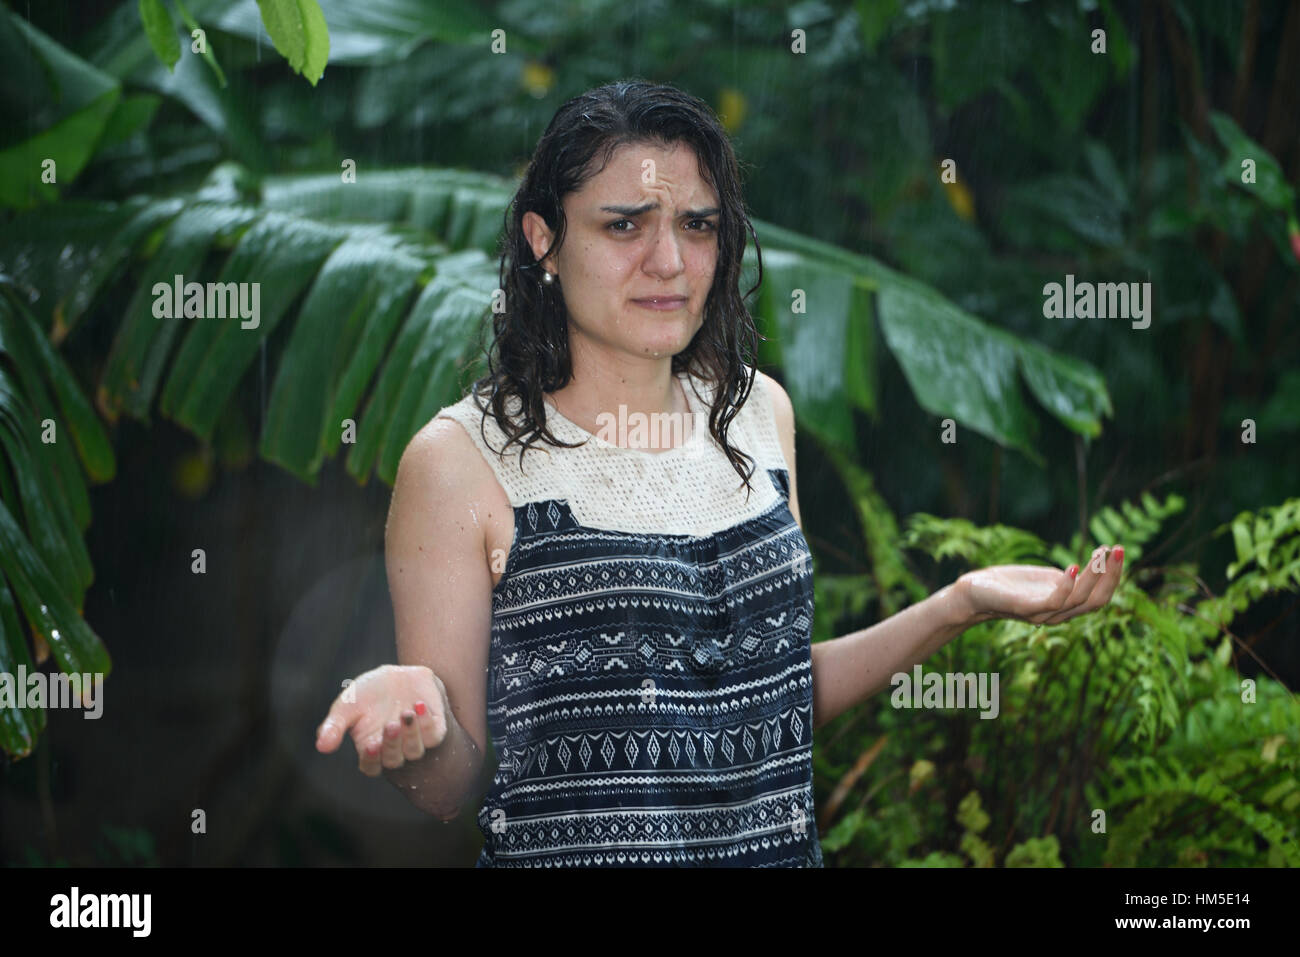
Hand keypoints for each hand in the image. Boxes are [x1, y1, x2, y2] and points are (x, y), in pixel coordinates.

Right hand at [315, 664, 450, 776]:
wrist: (398, 675)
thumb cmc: (367, 695)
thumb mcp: (346, 706)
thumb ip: (333, 726)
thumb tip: (321, 746)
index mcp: (371, 749)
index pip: (371, 766)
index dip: (372, 759)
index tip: (370, 744)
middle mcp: (394, 750)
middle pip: (394, 760)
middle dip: (392, 743)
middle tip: (390, 724)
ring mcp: (414, 740)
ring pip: (415, 751)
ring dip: (411, 734)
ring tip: (406, 712)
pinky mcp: (433, 729)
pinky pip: (433, 736)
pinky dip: (427, 724)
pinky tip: (419, 706)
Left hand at [956, 544, 1123, 625]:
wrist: (975, 593)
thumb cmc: (1011, 585)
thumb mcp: (1048, 579)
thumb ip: (1071, 578)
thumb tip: (1097, 564)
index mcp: (1066, 607)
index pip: (1100, 597)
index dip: (1113, 576)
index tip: (1118, 550)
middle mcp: (1059, 614)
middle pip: (1097, 601)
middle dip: (1111, 575)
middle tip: (1118, 549)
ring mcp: (1043, 613)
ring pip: (1079, 601)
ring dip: (1093, 575)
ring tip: (1100, 552)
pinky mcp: (1025, 609)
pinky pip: (1054, 602)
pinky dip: (1066, 585)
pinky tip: (1072, 567)